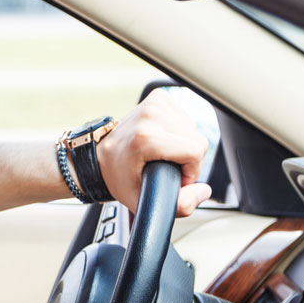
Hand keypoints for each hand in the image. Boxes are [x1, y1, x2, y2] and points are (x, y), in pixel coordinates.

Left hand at [96, 88, 211, 216]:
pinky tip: (161, 139)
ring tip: (159, 152)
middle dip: (187, 159)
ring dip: (182, 145)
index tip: (172, 176)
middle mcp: (150, 115)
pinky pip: (185, 118)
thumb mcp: (142, 201)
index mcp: (145, 137)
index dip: (189, 171)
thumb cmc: (118, 177)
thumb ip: (179, 205)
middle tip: (164, 165)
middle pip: (197, 140)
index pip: (195, 151)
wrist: (99, 156)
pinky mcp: (159, 97)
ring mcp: (154, 103)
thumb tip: (204, 190)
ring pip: (193, 129)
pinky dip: (177, 132)